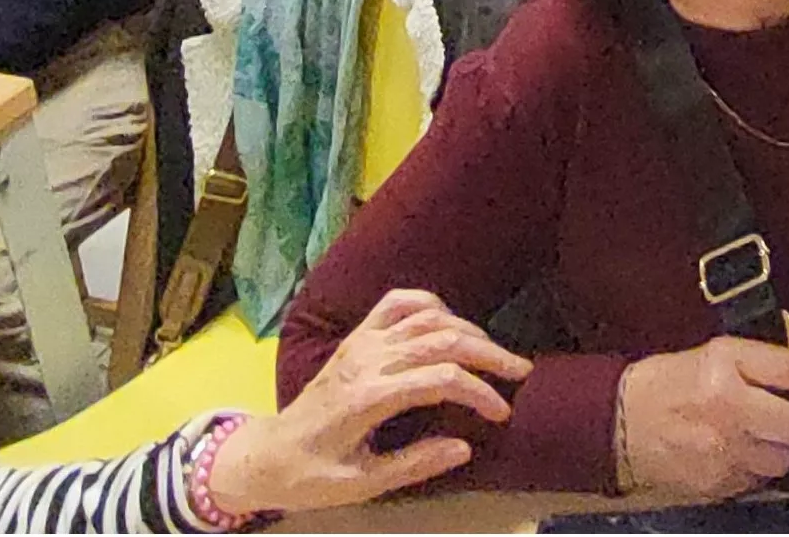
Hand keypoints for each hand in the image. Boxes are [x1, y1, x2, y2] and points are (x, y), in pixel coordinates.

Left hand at [205, 289, 529, 514]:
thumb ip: (414, 464)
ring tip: (494, 352)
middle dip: (488, 353)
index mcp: (368, 398)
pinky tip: (450, 322)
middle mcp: (366, 361)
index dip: (480, 392)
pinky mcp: (355, 338)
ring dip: (468, 329)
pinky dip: (429, 304)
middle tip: (520, 371)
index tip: (502, 412)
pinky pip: (396, 303)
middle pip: (442, 340)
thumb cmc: (312, 476)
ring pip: (426, 317)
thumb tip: (465, 447)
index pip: (441, 380)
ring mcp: (359, 343)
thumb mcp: (362, 484)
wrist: (267, 455)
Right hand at [614, 337, 788, 501]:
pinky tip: (745, 453)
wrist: (621, 422)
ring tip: (773, 438)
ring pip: (783, 458)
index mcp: (726, 365)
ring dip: (787, 450)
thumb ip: (761, 363)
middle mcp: (727, 407)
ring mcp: (722, 449)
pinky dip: (759, 468)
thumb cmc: (670, 384)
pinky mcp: (716, 481)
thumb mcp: (716, 355)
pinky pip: (758, 479)